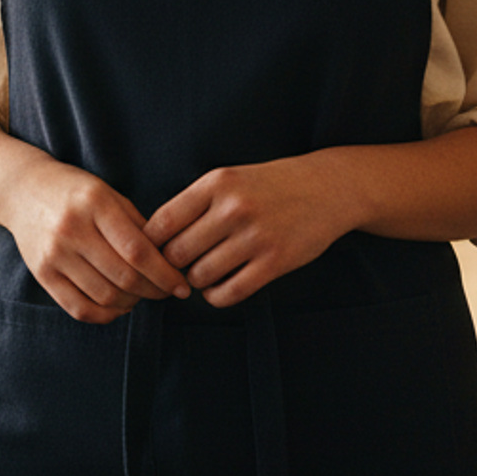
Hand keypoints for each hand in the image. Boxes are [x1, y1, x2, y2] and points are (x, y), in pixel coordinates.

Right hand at [0, 158, 195, 323]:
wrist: (22, 190)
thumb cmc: (76, 192)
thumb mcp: (109, 195)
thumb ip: (138, 226)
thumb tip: (169, 263)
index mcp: (95, 203)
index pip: (138, 251)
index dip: (165, 274)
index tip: (182, 286)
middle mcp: (72, 229)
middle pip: (124, 277)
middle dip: (153, 291)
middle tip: (166, 292)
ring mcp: (54, 253)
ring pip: (105, 296)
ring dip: (131, 303)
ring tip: (141, 296)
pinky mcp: (42, 273)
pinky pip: (79, 308)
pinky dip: (105, 314)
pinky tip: (118, 306)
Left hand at [143, 154, 362, 308]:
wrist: (327, 188)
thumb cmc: (268, 186)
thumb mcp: (228, 179)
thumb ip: (193, 204)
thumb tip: (150, 240)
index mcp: (216, 183)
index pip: (161, 222)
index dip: (149, 244)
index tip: (152, 252)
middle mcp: (233, 208)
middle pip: (176, 253)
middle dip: (171, 266)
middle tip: (175, 270)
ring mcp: (255, 236)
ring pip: (200, 276)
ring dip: (195, 282)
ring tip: (202, 275)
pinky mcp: (275, 262)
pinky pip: (230, 293)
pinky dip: (216, 296)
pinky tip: (218, 288)